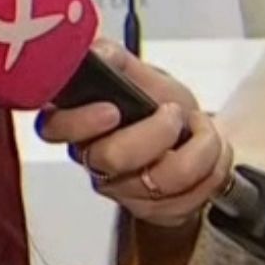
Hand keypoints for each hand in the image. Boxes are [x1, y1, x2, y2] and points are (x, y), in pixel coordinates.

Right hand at [35, 42, 231, 226]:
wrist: (195, 138)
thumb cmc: (162, 105)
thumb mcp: (143, 75)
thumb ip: (117, 60)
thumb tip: (97, 52)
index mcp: (79, 122)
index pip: (53, 128)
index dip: (79, 122)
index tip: (112, 110)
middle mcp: (92, 159)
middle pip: (109, 158)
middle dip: (154, 133)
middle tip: (173, 114)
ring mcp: (121, 190)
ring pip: (158, 181)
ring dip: (197, 149)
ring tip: (202, 130)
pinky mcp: (151, 211)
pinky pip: (185, 199)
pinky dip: (211, 170)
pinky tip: (208, 155)